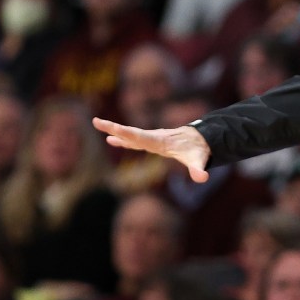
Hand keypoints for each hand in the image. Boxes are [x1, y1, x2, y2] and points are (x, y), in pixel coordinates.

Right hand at [93, 117, 212, 182]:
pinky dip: (122, 138)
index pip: (142, 137)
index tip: (115, 130)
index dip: (128, 135)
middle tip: (97, 121)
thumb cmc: (198, 150)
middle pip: (131, 132)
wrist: (201, 139)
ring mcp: (151, 138)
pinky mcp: (151, 141)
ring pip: (130, 134)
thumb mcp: (199, 160)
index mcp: (161, 141)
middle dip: (115, 128)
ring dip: (114, 130)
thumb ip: (199, 169)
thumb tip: (202, 178)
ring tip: (97, 123)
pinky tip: (110, 140)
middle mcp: (153, 137)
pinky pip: (133, 139)